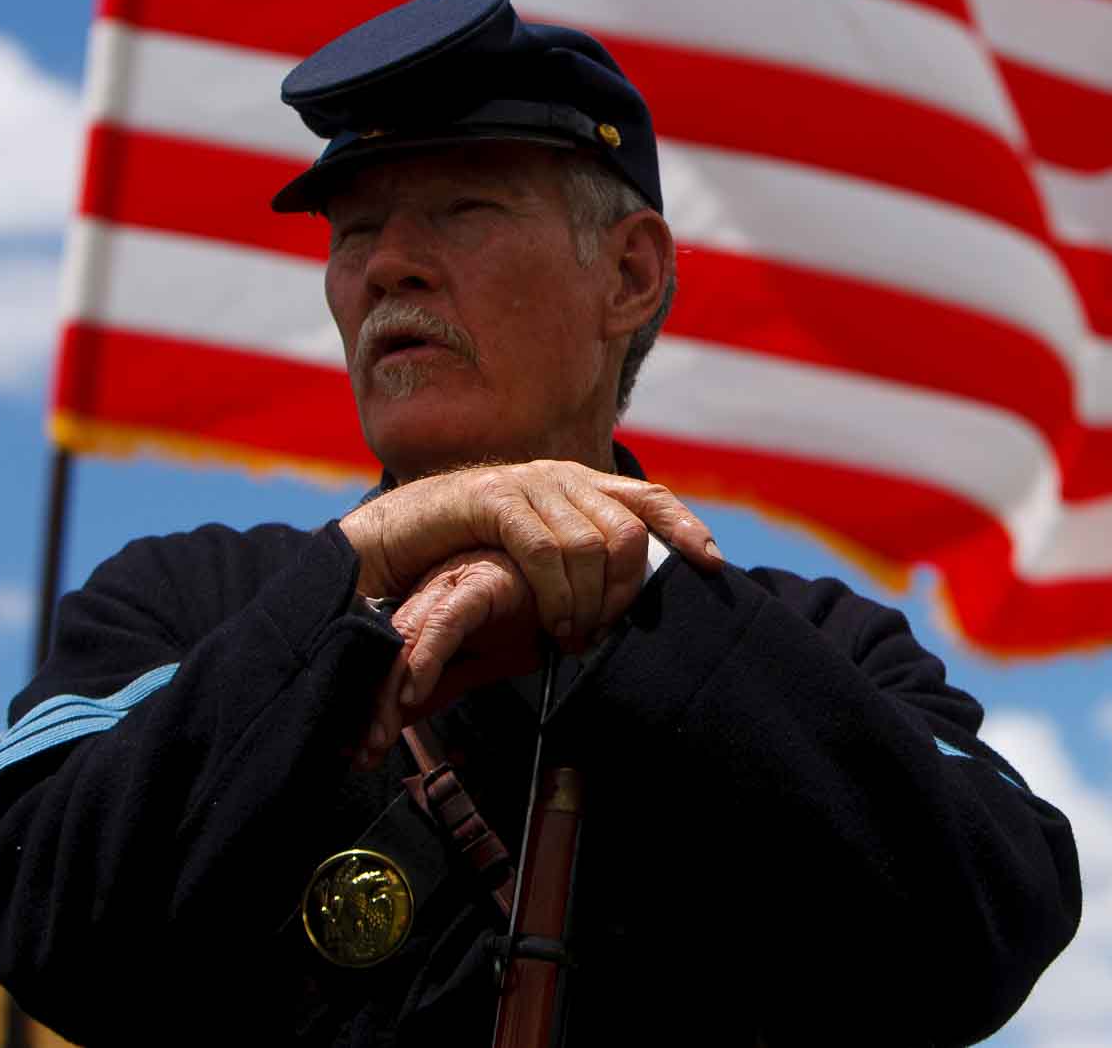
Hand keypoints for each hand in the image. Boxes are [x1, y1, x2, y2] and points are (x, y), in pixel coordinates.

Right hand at [339, 460, 721, 647]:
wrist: (398, 534)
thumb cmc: (472, 552)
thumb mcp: (539, 554)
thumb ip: (581, 561)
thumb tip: (626, 603)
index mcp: (581, 485)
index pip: (650, 498)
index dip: (686, 527)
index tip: (714, 564)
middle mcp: (563, 477)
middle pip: (628, 532)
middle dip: (624, 590)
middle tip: (604, 629)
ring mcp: (529, 484)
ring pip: (589, 546)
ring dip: (587, 602)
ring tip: (573, 634)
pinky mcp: (493, 499)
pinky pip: (543, 550)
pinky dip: (554, 592)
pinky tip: (551, 620)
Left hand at [356, 549, 539, 766]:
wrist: (584, 588)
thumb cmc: (537, 613)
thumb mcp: (487, 661)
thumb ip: (445, 683)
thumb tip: (402, 718)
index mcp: (428, 609)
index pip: (388, 661)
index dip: (371, 705)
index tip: (359, 750)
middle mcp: (431, 593)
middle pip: (387, 652)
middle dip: (370, 706)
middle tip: (360, 753)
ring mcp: (452, 584)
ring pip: (404, 637)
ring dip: (389, 691)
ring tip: (379, 734)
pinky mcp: (480, 580)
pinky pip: (446, 620)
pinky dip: (428, 655)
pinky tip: (416, 689)